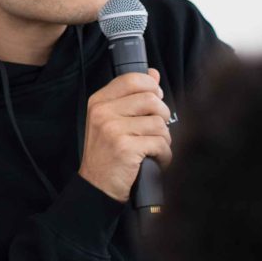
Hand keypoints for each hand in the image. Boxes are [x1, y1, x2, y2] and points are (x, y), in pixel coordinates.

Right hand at [78, 70, 170, 202]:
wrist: (97, 186)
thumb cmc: (107, 153)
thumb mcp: (112, 120)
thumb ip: (132, 97)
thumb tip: (153, 74)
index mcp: (99, 102)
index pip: (132, 79)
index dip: (151, 87)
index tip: (155, 101)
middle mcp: (103, 113)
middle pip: (151, 99)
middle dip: (162, 116)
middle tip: (156, 130)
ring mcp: (113, 130)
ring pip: (159, 123)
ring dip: (164, 139)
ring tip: (154, 148)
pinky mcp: (125, 148)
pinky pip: (160, 143)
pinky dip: (164, 155)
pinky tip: (155, 160)